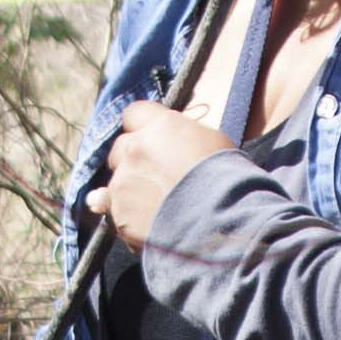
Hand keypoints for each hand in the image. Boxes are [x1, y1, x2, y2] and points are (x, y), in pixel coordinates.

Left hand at [92, 98, 235, 249]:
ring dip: (129, 190)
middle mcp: (137, 148)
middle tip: (154, 177)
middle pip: (121, 147)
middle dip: (132, 160)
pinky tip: (147, 225)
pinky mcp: (118, 211)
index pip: (134, 114)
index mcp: (162, 126)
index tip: (149, 140)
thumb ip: (182, 139)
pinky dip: (126, 217)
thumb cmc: (227, 182)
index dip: (140, 128)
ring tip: (156, 208)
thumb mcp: (212, 145)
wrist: (219, 224)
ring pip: (116, 181)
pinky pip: (113, 210)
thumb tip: (172, 147)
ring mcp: (123, 180)